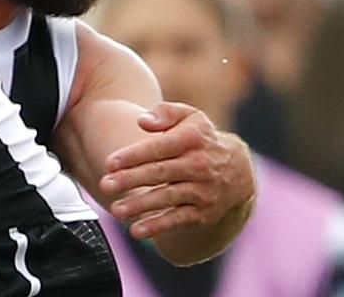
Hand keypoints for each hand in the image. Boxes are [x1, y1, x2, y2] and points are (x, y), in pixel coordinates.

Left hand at [98, 102, 254, 240]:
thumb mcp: (190, 117)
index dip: (133, 156)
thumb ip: (165, 113)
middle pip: (160, 173)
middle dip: (131, 180)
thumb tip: (142, 121)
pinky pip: (178, 219)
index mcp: (192, 139)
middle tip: (105, 185)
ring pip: (167, 198)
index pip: (158, 147)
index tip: (109, 163)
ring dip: (141, 205)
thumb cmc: (200, 139)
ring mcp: (202, 190)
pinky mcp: (204, 212)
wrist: (238, 170)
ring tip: (116, 210)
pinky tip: (137, 231)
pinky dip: (158, 226)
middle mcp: (199, 165)